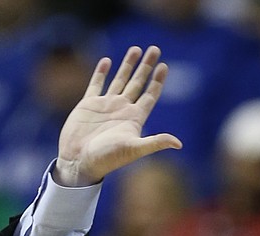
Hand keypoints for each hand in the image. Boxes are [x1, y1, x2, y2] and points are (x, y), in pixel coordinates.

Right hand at [55, 46, 181, 186]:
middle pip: (138, 83)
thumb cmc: (107, 158)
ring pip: (120, 80)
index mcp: (135, 118)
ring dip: (128, 65)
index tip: (164, 66)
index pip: (150, 95)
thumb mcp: (134, 148)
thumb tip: (179, 144)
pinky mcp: (88, 105)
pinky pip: (96, 84)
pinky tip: (107, 61)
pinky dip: (101, 72)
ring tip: (136, 49)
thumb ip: (155, 143)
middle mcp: (122, 109)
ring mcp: (106, 106)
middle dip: (146, 66)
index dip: (158, 81)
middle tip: (155, 49)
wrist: (80, 162)